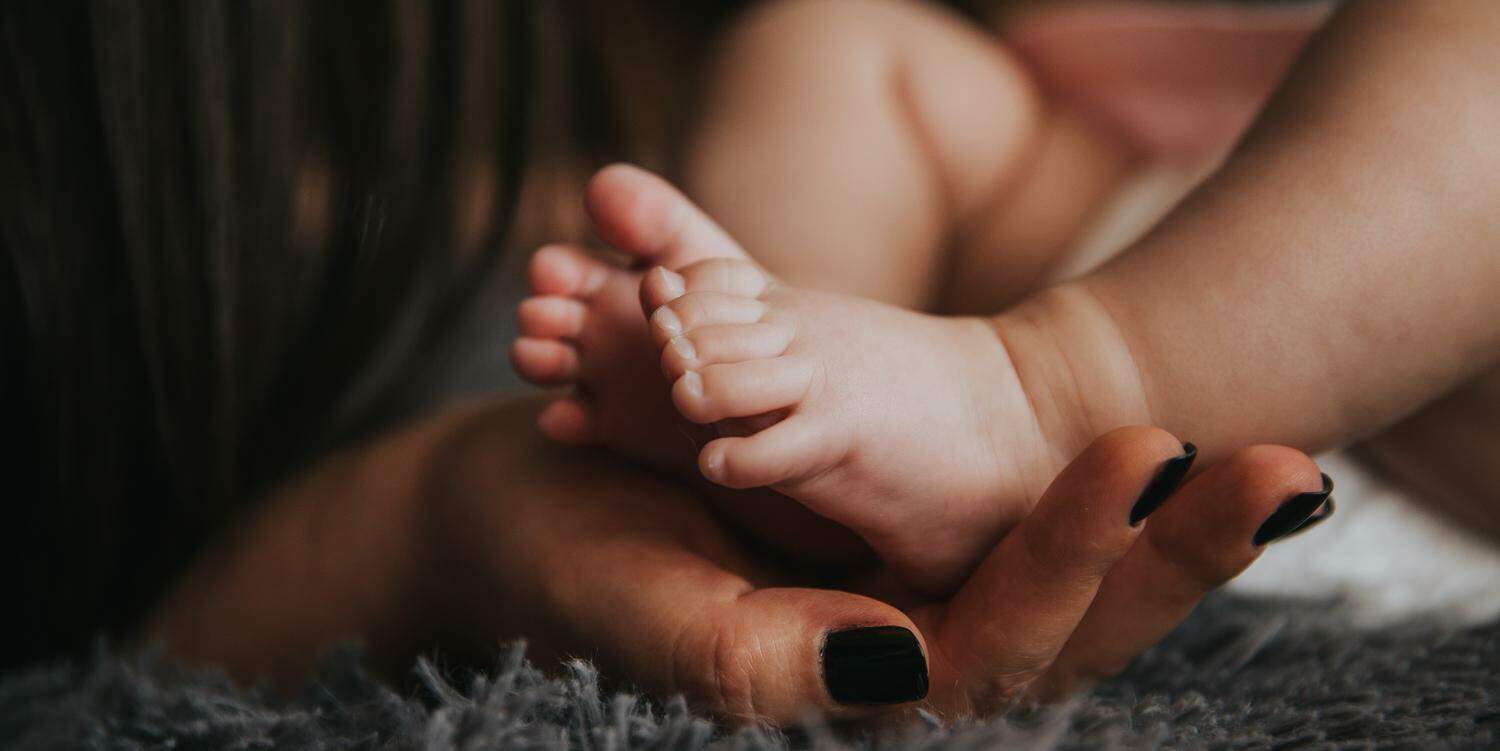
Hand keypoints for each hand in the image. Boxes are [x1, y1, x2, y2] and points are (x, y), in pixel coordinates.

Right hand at [430, 399, 1330, 720]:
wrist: (533, 506)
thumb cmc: (567, 564)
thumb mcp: (646, 609)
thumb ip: (756, 661)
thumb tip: (904, 662)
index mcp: (847, 693)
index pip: (996, 650)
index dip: (1076, 556)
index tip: (1147, 452)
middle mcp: (899, 665)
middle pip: (1068, 633)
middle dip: (1176, 558)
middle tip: (1284, 472)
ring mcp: (909, 608)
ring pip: (1064, 586)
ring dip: (1168, 531)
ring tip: (1271, 463)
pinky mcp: (901, 553)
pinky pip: (1019, 535)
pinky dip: (1098, 501)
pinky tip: (1174, 458)